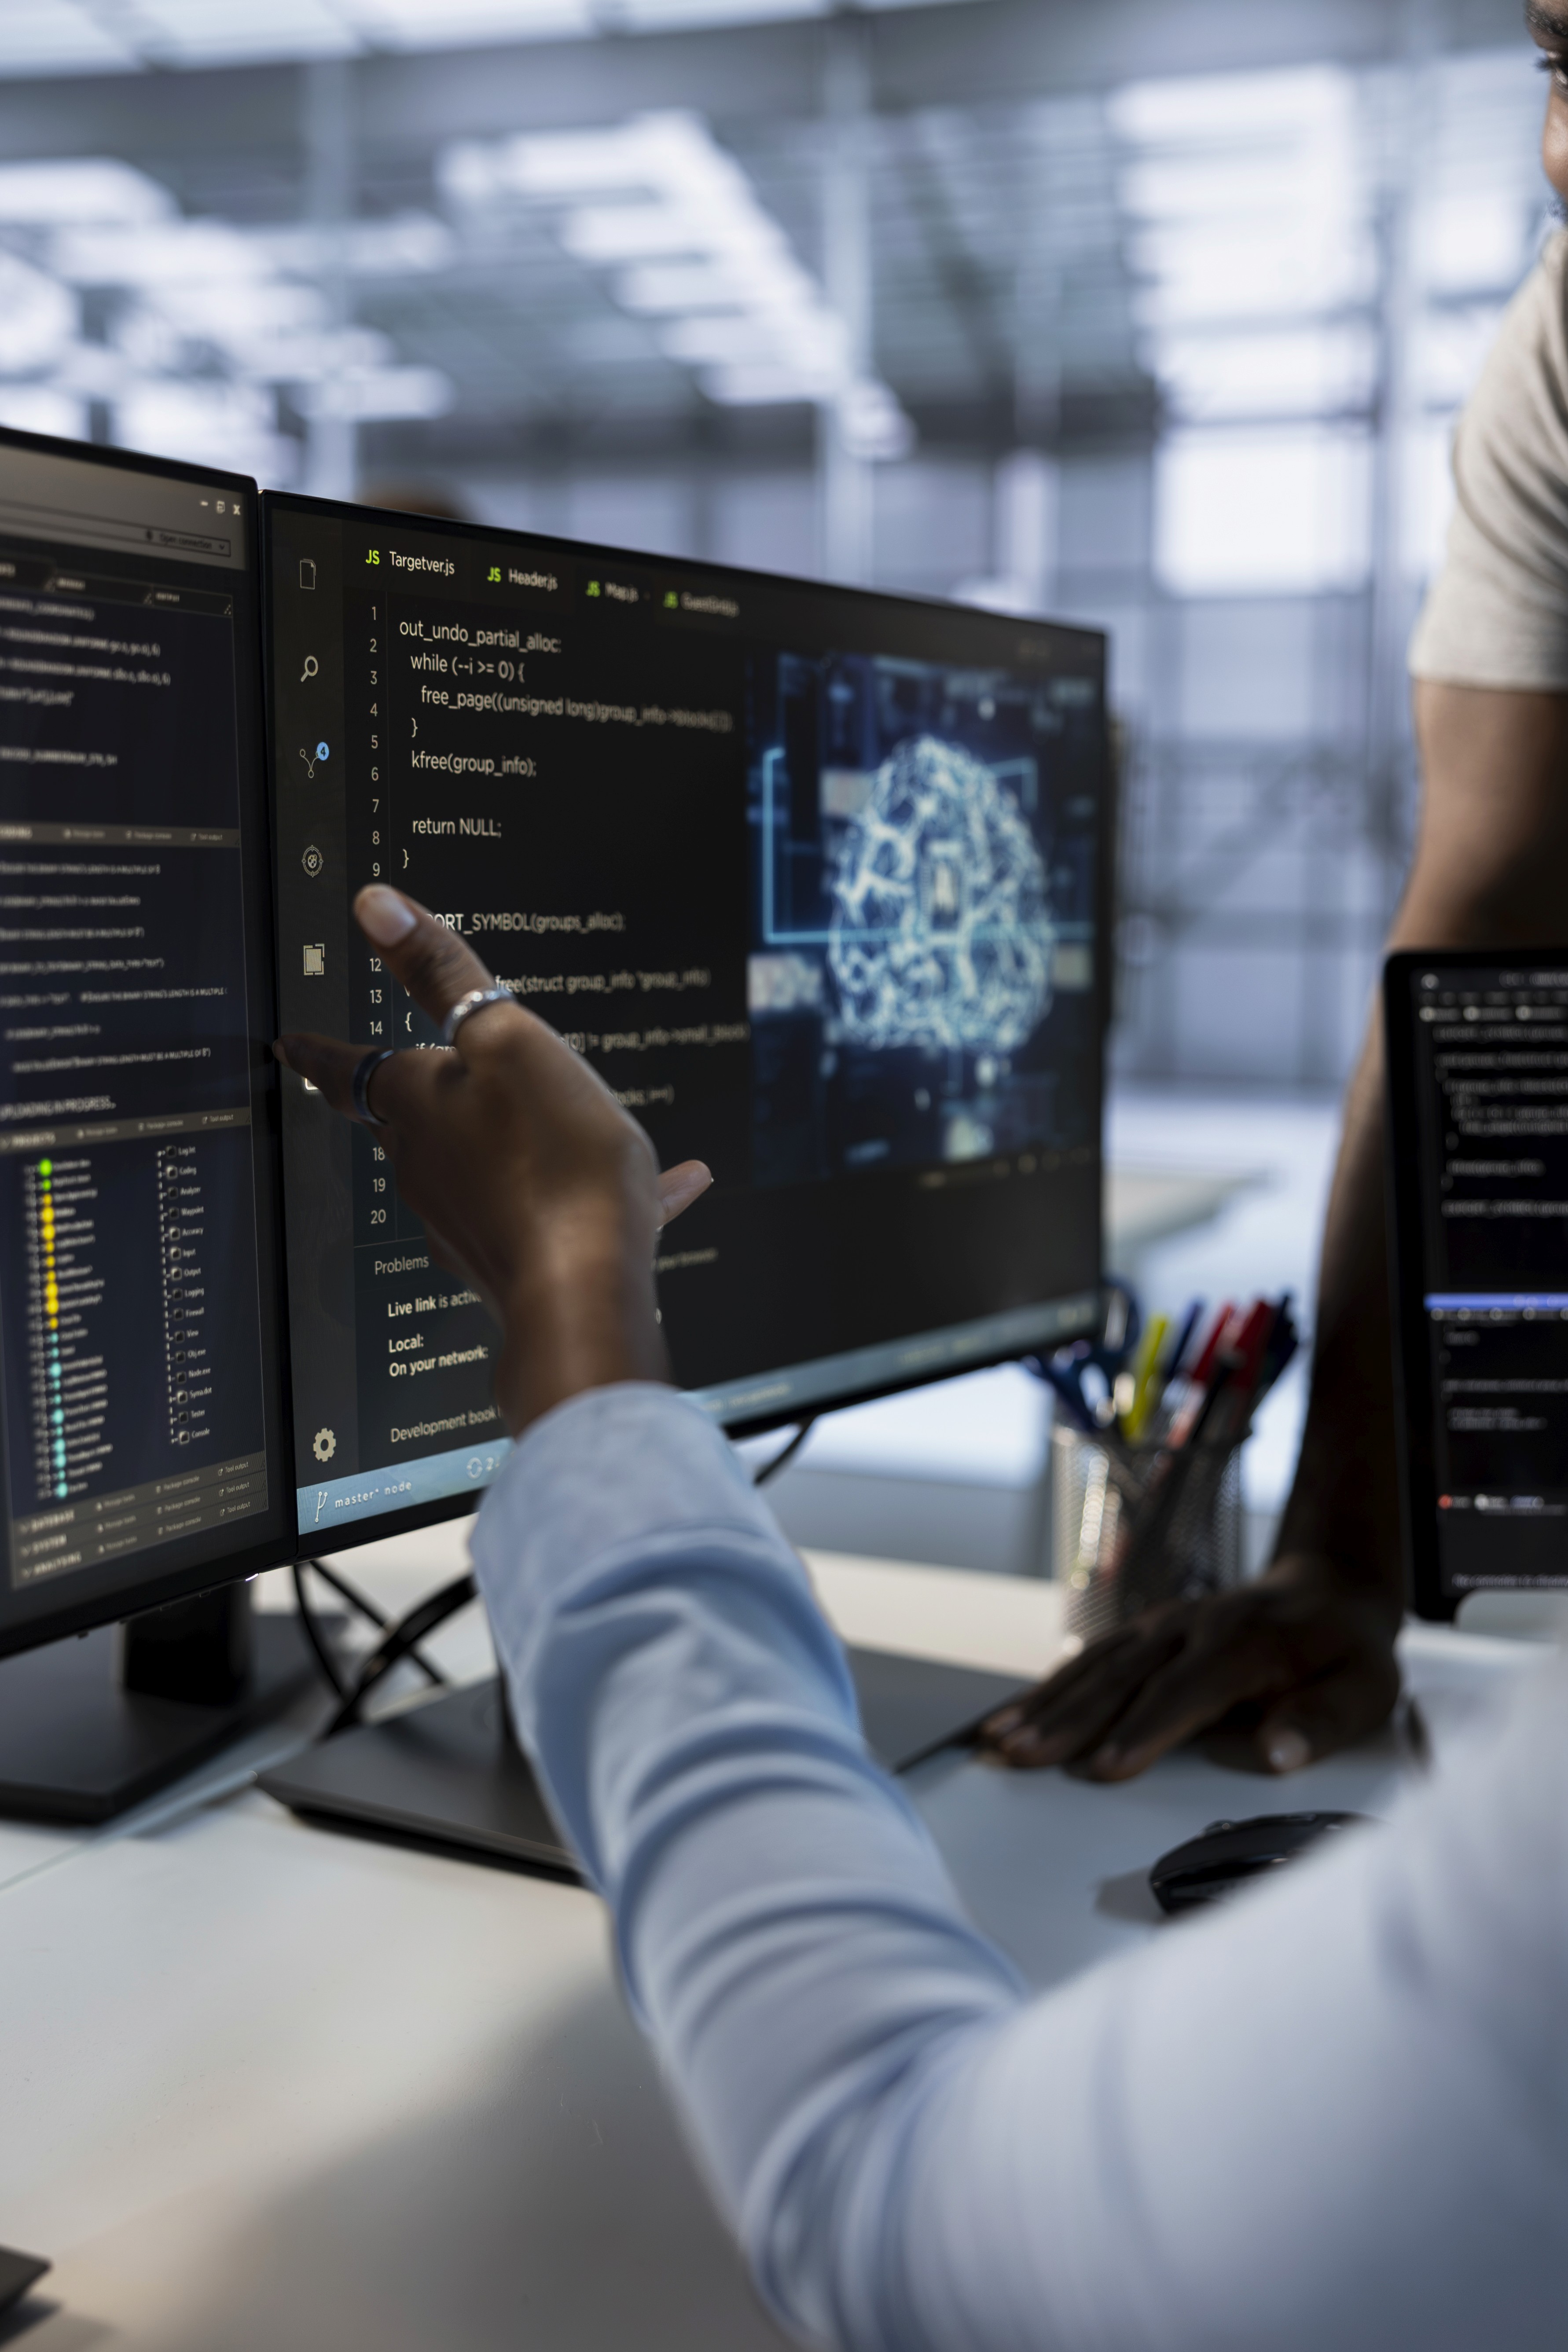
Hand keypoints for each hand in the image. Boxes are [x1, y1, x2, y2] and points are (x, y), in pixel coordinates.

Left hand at [274, 885, 711, 1434]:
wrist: (589, 1290)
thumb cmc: (554, 1164)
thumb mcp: (505, 1039)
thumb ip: (441, 972)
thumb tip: (375, 906)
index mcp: (417, 1107)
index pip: (349, 1069)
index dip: (320, 1052)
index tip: (290, 1047)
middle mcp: (429, 1167)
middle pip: (416, 1120)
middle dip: (427, 1097)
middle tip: (438, 1076)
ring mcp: (472, 1220)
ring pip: (493, 1165)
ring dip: (526, 1141)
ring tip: (581, 1127)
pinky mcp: (521, 1259)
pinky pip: (561, 1210)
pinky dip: (600, 1191)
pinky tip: (677, 1186)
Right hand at [978, 1555, 1401, 1779]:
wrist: (1328, 1590)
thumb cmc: (1345, 1653)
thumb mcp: (1365, 1689)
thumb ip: (1321, 1720)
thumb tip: (1279, 1753)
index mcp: (1246, 1644)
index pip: (1186, 1690)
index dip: (1143, 1730)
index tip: (1106, 1770)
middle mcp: (1193, 1627)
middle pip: (1122, 1676)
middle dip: (1068, 1719)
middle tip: (1021, 1757)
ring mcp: (1163, 1625)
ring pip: (1095, 1664)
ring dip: (1044, 1703)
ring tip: (999, 1741)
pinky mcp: (1145, 1632)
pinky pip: (1089, 1657)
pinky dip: (1048, 1687)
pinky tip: (1013, 1715)